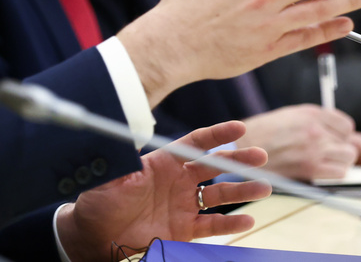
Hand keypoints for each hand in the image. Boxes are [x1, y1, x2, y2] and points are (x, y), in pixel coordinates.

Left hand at [56, 121, 269, 261]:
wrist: (96, 234)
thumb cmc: (99, 200)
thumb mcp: (110, 177)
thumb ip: (124, 162)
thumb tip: (126, 140)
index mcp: (162, 162)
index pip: (194, 143)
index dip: (216, 135)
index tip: (239, 127)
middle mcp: (177, 180)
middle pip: (214, 165)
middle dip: (238, 160)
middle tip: (261, 157)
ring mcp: (182, 204)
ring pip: (219, 194)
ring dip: (242, 190)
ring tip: (264, 188)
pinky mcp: (183, 229)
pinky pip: (212, 225)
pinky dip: (231, 223)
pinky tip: (248, 219)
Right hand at [237, 105, 355, 180]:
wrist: (242, 149)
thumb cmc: (263, 133)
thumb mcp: (290, 115)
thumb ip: (316, 120)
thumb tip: (339, 132)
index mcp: (310, 113)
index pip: (347, 125)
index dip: (341, 134)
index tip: (333, 139)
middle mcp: (315, 128)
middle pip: (351, 142)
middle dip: (341, 148)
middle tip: (328, 153)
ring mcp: (314, 148)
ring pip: (348, 157)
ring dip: (339, 162)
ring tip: (322, 161)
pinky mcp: (310, 168)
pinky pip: (340, 173)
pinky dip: (333, 174)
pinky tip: (318, 171)